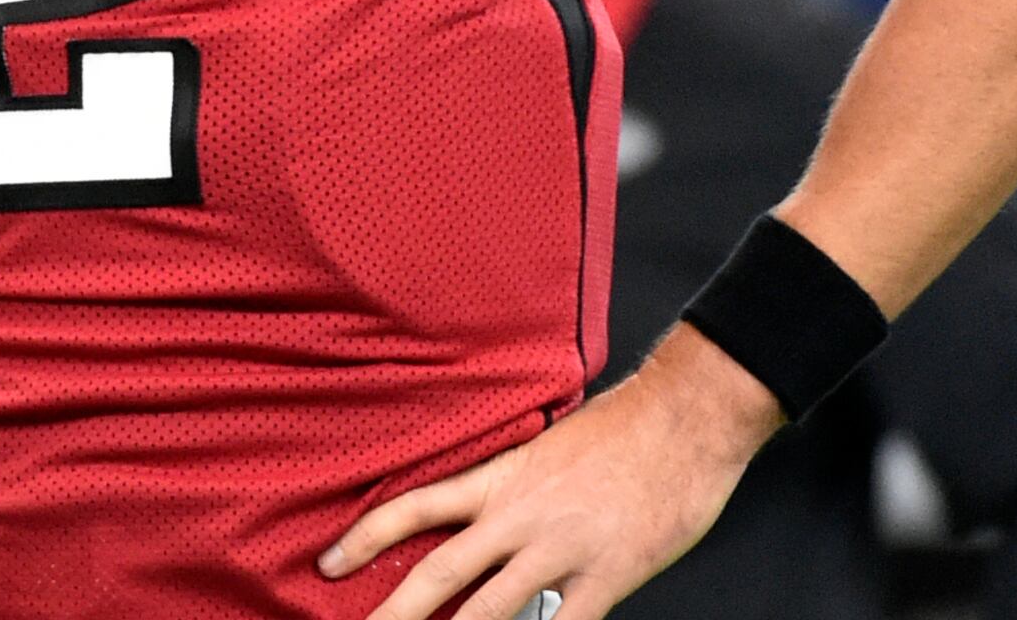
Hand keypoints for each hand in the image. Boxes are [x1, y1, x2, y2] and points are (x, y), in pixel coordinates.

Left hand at [322, 327, 778, 619]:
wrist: (687, 416)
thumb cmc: (626, 427)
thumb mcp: (550, 444)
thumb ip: (514, 482)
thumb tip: (486, 509)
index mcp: (502, 478)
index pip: (415, 507)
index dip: (365, 538)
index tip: (329, 565)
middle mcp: (519, 516)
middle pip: (437, 573)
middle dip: (391, 615)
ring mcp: (561, 549)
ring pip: (487, 612)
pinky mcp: (606, 576)